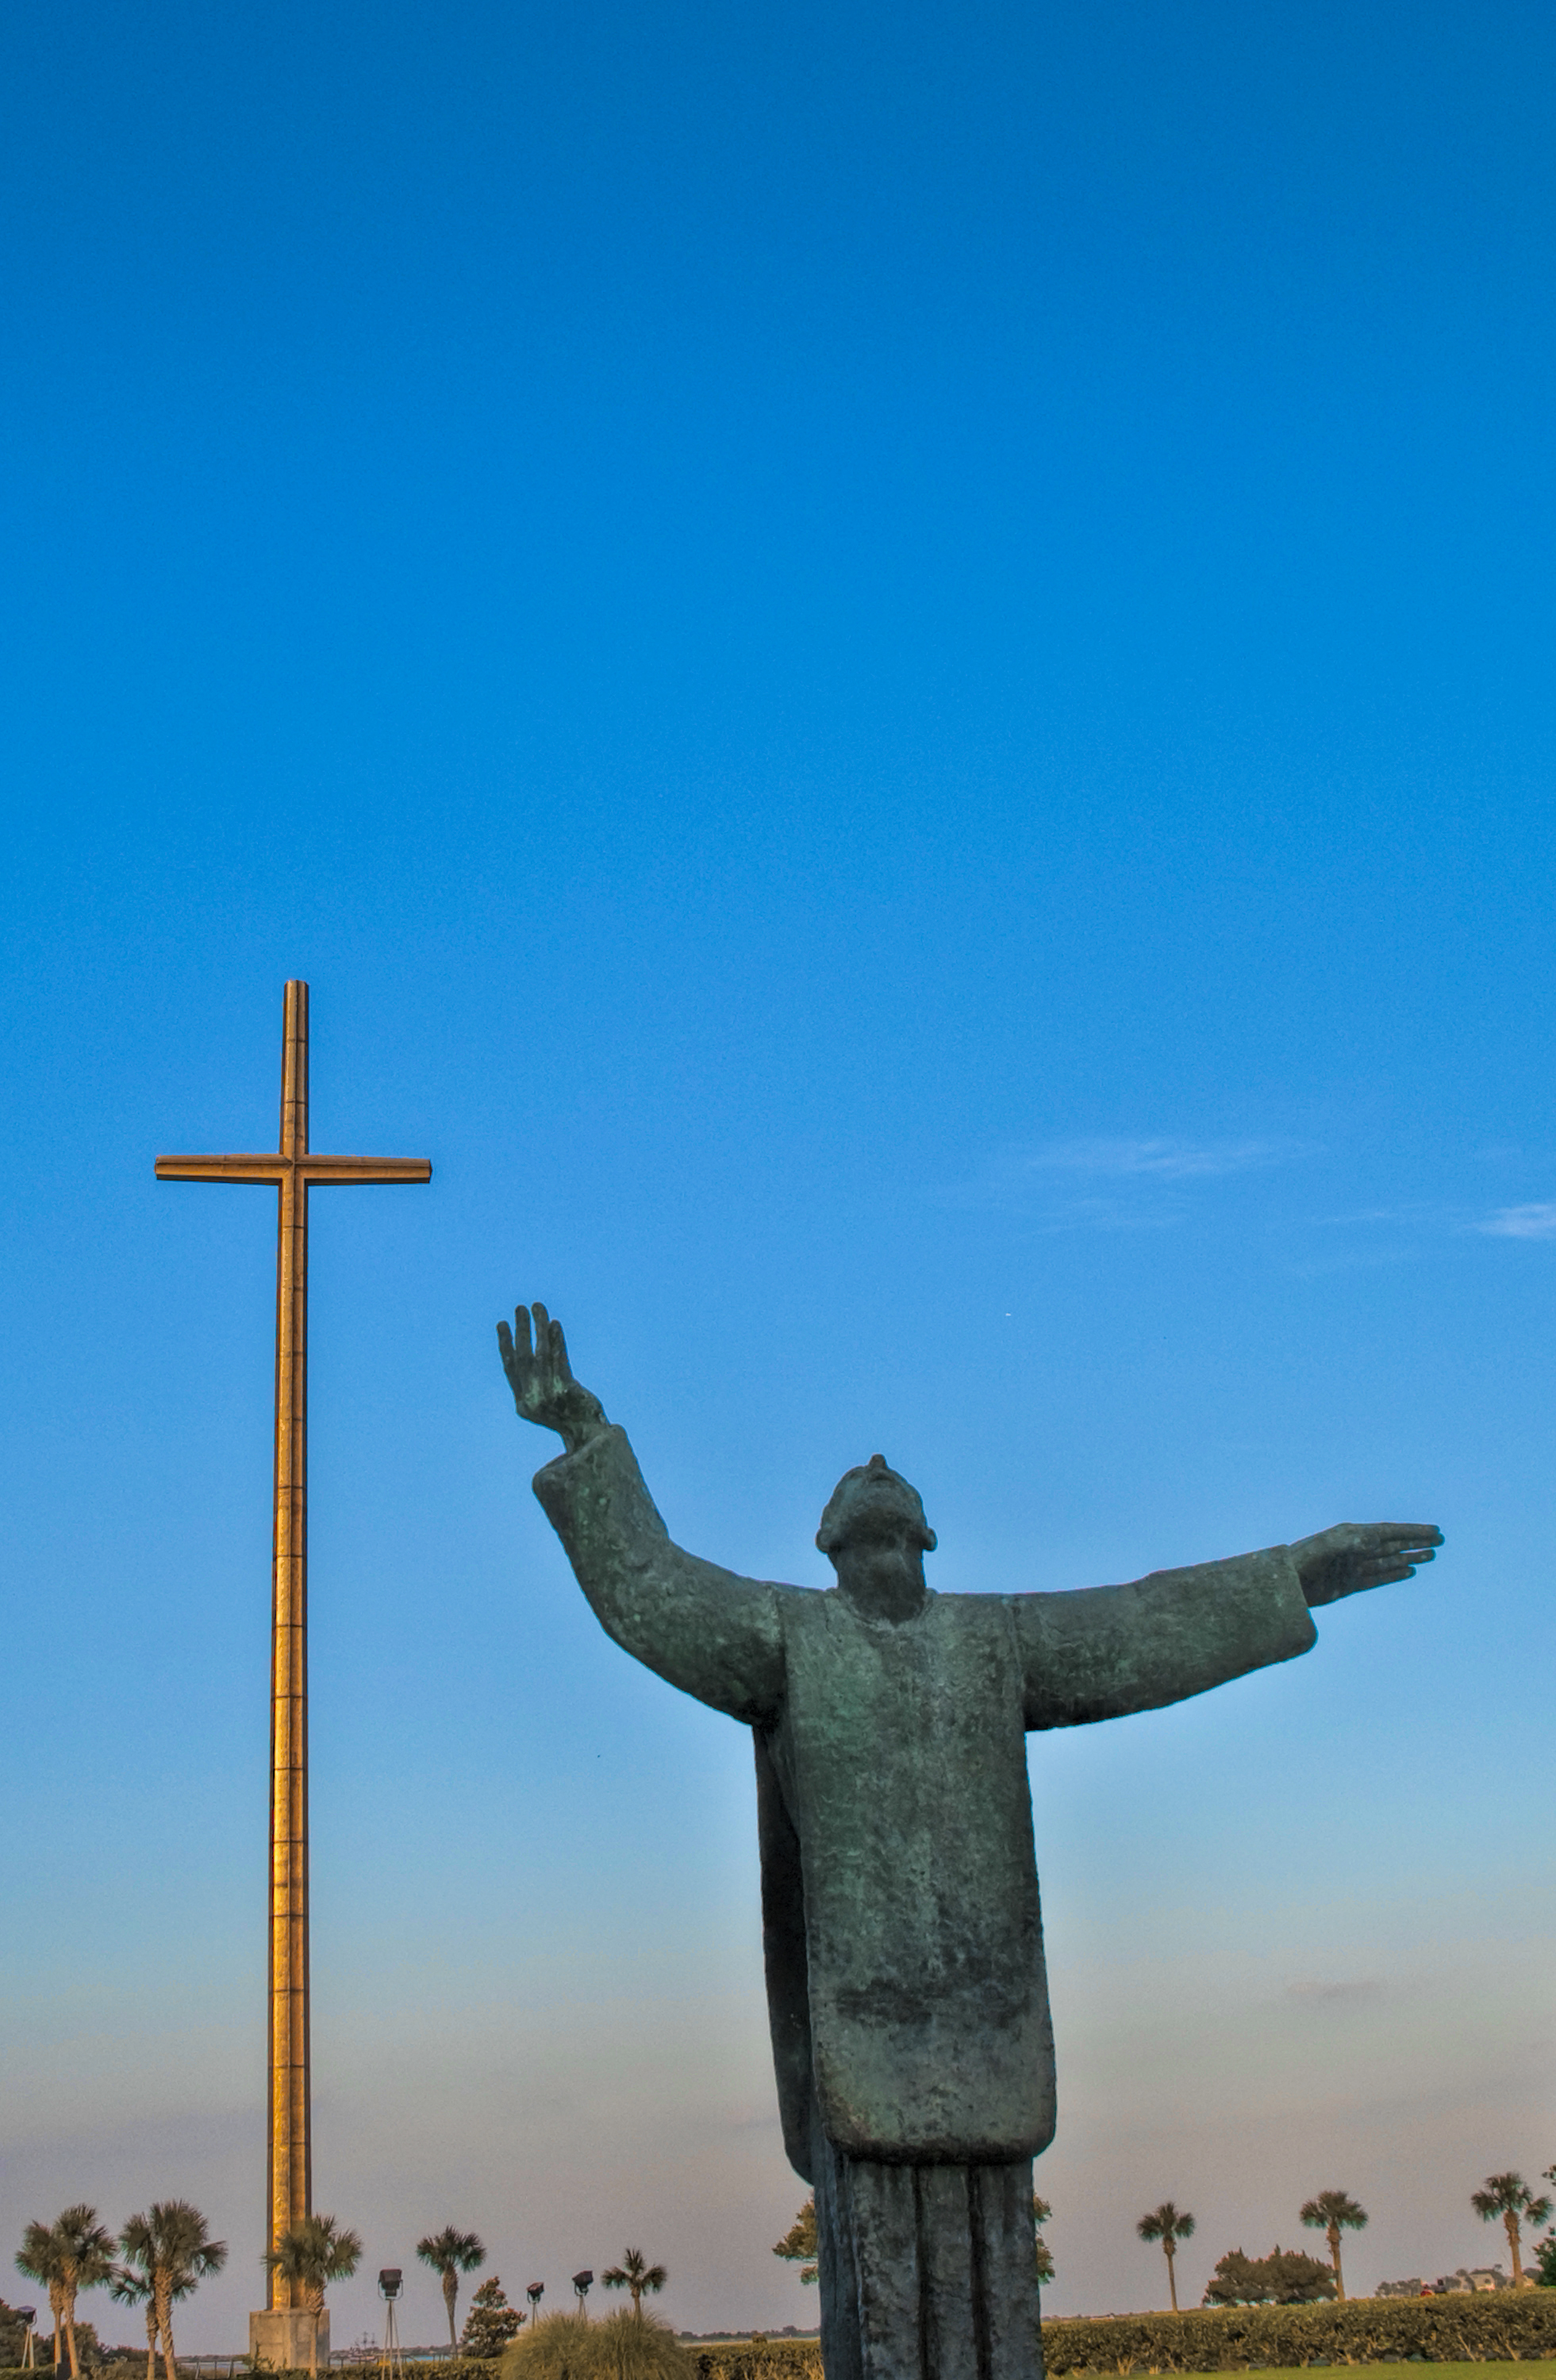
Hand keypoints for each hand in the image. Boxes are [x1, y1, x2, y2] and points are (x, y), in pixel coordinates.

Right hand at [496, 1302, 606, 1451]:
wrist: (589, 1434)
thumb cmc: (568, 1416)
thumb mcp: (545, 1402)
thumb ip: (536, 1383)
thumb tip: (536, 1349)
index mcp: (522, 1404)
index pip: (510, 1367)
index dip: (505, 1344)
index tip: (502, 1323)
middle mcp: (531, 1399)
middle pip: (523, 1356)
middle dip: (521, 1329)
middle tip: (519, 1307)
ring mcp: (548, 1395)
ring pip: (540, 1353)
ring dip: (539, 1327)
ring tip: (538, 1306)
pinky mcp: (565, 1390)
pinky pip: (559, 1359)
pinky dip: (556, 1340)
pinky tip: (555, 1324)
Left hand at [1291, 1521, 1442, 1606]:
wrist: (1284, 1585)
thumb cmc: (1301, 1562)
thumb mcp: (1324, 1549)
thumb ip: (1348, 1542)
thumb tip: (1373, 1539)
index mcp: (1351, 1535)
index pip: (1388, 1531)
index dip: (1412, 1531)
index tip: (1434, 1530)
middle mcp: (1354, 1548)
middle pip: (1393, 1543)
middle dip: (1416, 1541)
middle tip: (1441, 1541)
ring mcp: (1353, 1567)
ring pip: (1389, 1560)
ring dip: (1410, 1557)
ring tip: (1432, 1555)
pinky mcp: (1349, 1584)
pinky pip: (1378, 1578)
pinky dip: (1395, 1574)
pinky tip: (1410, 1571)